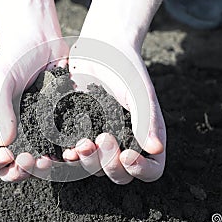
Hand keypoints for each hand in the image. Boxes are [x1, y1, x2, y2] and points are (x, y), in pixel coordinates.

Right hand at [0, 35, 67, 181]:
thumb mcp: (1, 79)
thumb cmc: (14, 56)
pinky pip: (60, 149)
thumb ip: (0, 109)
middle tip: (30, 161)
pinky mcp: (56, 128)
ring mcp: (34, 133)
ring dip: (44, 169)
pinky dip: (66, 154)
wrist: (42, 42)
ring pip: (36, 164)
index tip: (5, 154)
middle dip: (19, 171)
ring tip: (52, 160)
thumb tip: (6, 144)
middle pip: (9, 167)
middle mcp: (11, 133)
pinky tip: (73, 149)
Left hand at [63, 37, 165, 184]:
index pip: (151, 170)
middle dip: (110, 164)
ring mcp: (99, 141)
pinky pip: (74, 155)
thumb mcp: (139, 91)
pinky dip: (69, 157)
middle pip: (120, 174)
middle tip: (103, 139)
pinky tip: (65, 150)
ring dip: (88, 163)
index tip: (128, 155)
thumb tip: (156, 149)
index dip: (141, 171)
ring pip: (95, 169)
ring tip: (81, 145)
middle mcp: (124, 144)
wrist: (100, 47)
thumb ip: (146, 119)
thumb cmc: (126, 67)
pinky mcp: (78, 133)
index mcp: (145, 137)